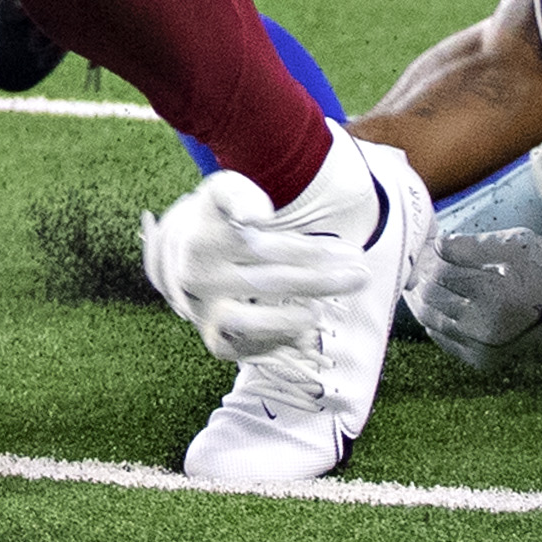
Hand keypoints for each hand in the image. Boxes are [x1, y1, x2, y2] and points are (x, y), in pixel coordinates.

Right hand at [141, 169, 380, 364]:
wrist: (181, 258)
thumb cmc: (217, 222)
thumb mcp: (222, 194)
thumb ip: (239, 196)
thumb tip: (255, 216)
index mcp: (205, 237)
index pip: (265, 246)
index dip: (308, 250)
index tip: (346, 250)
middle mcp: (200, 277)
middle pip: (271, 281)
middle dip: (322, 279)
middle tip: (359, 273)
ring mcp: (204, 310)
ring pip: (252, 323)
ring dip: (292, 318)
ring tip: (318, 312)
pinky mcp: (213, 338)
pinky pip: (248, 348)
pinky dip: (278, 340)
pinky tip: (302, 325)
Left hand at [407, 229, 541, 373]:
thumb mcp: (519, 244)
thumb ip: (474, 244)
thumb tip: (436, 244)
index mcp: (496, 294)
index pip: (439, 271)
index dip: (427, 255)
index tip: (426, 244)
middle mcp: (486, 326)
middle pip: (430, 294)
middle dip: (421, 273)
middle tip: (420, 258)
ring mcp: (482, 347)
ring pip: (429, 316)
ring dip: (420, 294)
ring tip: (422, 275)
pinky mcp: (481, 360)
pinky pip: (440, 335)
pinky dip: (432, 315)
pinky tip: (438, 298)